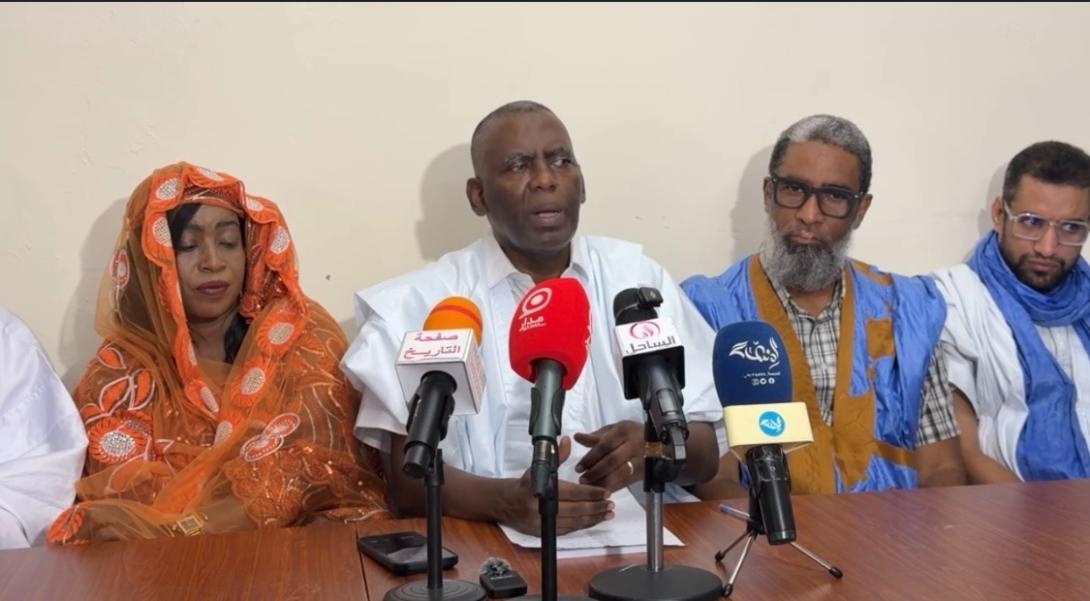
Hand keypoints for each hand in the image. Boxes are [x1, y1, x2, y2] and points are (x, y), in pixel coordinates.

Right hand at [497, 436, 614, 534]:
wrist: (506, 504)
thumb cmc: (524, 484)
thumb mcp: (538, 466)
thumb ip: (557, 456)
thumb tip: (567, 440)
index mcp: (541, 489)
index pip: (572, 492)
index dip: (591, 493)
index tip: (605, 492)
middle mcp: (541, 508)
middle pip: (576, 510)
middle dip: (596, 507)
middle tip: (610, 504)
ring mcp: (542, 523)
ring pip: (574, 522)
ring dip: (593, 518)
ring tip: (607, 513)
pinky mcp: (543, 533)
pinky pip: (568, 530)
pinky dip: (582, 525)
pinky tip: (593, 520)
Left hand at [573, 420, 643, 490]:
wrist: (659, 444)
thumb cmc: (632, 434)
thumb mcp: (615, 430)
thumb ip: (596, 436)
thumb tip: (577, 437)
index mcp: (624, 431)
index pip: (604, 446)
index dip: (590, 458)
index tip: (578, 468)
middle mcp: (634, 444)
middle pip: (612, 460)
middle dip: (595, 472)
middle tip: (582, 480)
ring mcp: (642, 459)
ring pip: (620, 473)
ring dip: (603, 482)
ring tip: (590, 487)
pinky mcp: (645, 472)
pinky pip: (627, 482)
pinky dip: (614, 487)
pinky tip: (603, 490)